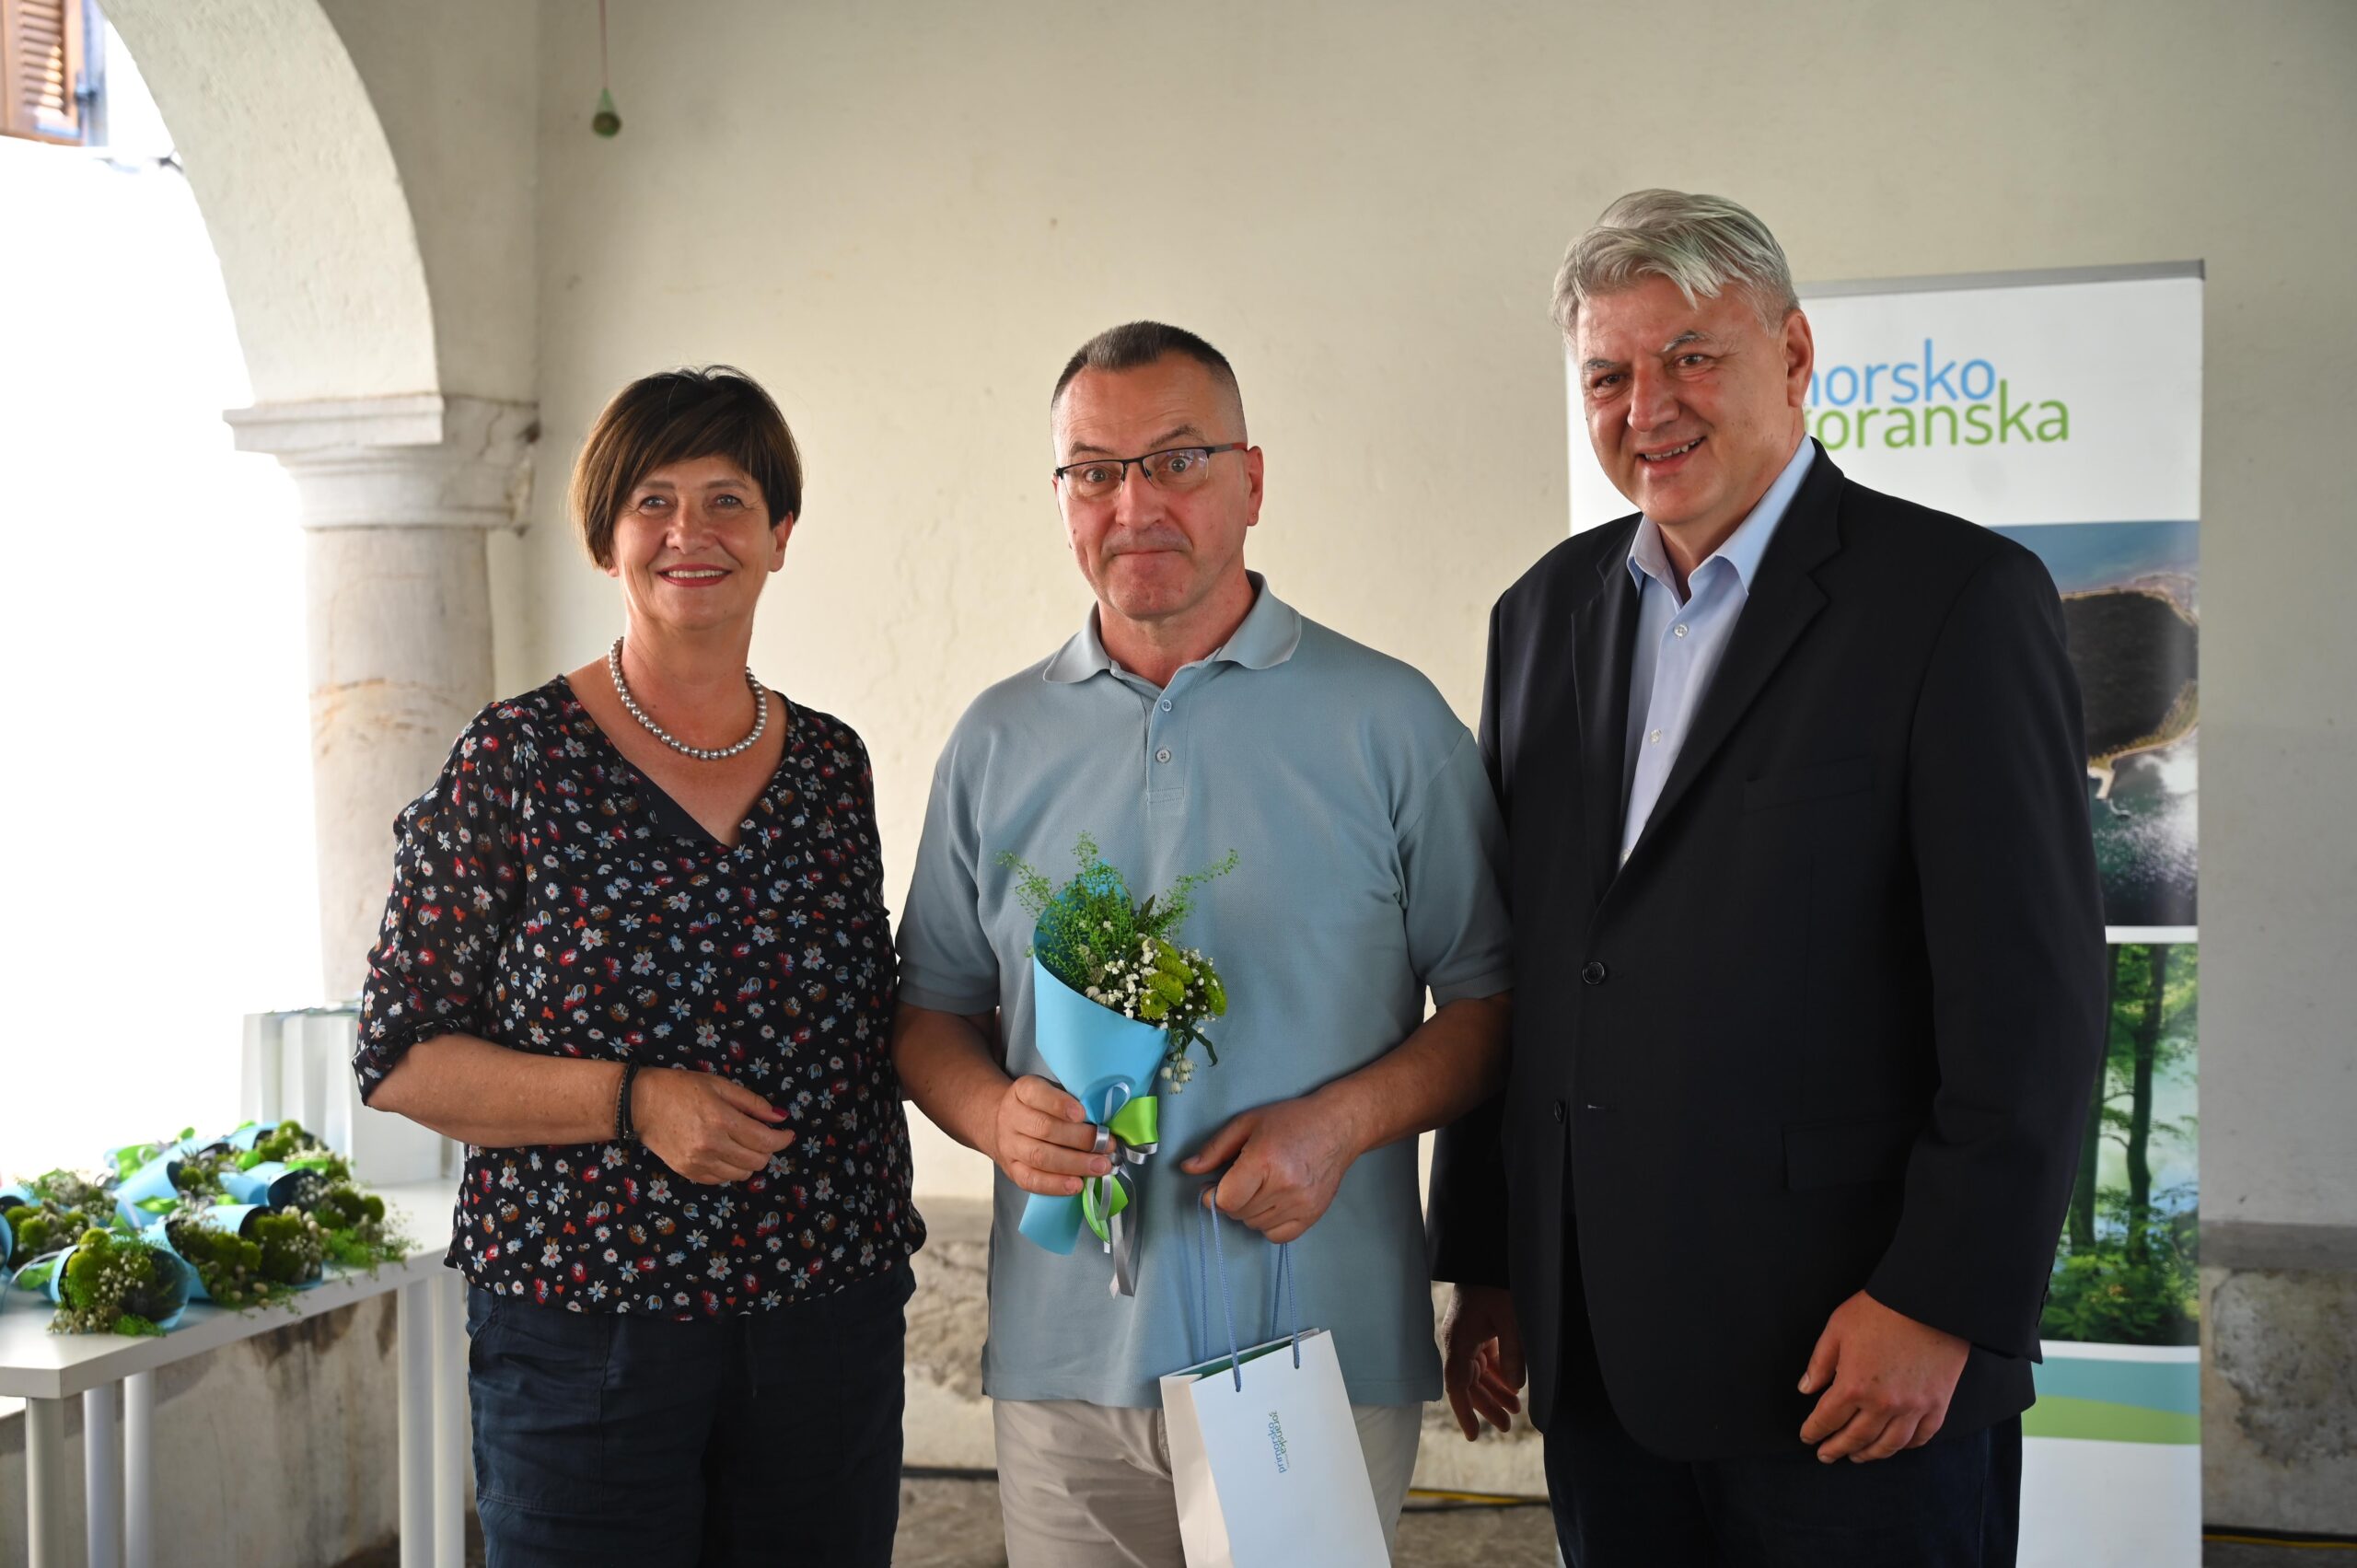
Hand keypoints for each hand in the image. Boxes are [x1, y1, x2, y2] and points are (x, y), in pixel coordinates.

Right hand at [632, 1067, 796, 1184]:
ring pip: (742, 1174)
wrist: (640, 1104)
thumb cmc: (681, 1088)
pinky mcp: (688, 1172)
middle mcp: (712, 1145)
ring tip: (742, 1143)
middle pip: (757, 1161)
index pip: (765, 1141)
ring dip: (750, 1160)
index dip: (782, 1139)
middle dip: (767, 1149)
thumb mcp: (720, 1085)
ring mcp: (699, 1162)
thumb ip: (752, 1103)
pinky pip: (722, 1179)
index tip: (787, 1133)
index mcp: (722, 1120)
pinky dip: (730, 1168)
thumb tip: (780, 1118)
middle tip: (763, 1135)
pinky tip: (725, 1152)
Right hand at [990, 1075, 1111, 1196]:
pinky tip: (1077, 1184)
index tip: (1082, 1114)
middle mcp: (1012, 1117)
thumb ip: (1071, 1101)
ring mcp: (1009, 1146)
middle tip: (1107, 1145)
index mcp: (1022, 1092)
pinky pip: (1031, 1180)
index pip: (1037, 1094)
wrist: (1000, 1123)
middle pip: (1045, 1129)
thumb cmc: (1037, 1107)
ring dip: (1075, 1164)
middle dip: (1080, 1139)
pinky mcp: (1011, 1170)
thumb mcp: (1049, 1092)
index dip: (1059, 1104)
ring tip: (1100, 1166)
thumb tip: (1104, 1121)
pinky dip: (1056, 1185)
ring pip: (1040, 1156)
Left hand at [1179, 1091, 1360, 1243]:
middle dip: (1231, 1199)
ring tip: (1260, 1187)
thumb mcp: (1247, 1123)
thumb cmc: (1290, 1120)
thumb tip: (1187, 1169)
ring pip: (1254, 1225)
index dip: (1213, 1194)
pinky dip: (1269, 1224)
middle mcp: (1284, 1186)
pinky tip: (1273, 1202)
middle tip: (1240, 1180)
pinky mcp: (1313, 1215)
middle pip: (1237, 1213)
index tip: (1215, 1184)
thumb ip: (1215, 1148)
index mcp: (1264, 1160)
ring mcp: (1301, 1203)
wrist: (1338, 1126)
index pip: (1226, 1199)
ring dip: (1249, 1210)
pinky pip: (1276, 1236)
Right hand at [1441, 1284, 1525, 1439]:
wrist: (1484, 1255)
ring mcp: (1466, 1336)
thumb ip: (1513, 1354)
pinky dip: (1497, 1374)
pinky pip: (1483, 1360)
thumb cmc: (1495, 1284)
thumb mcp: (1510, 1319)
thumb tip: (1515, 1387)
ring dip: (1494, 1391)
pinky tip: (1512, 1387)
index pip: (1457, 1386)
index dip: (1465, 1412)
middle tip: (1508, 1427)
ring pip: (1477, 1374)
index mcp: (1459, 1342)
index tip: (1474, 1435)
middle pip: (1469, 1384)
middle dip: (1487, 1406)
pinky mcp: (1475, 1330)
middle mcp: (1458, 1343)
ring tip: (1514, 1410)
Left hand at [1797, 1290, 1969, 1461]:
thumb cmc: (1880, 1310)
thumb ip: (1819, 1363)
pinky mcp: (1937, 1405)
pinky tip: (1894, 1445)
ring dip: (1870, 1454)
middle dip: (1837, 1449)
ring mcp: (1914, 1408)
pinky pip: (1921, 1436)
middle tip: (1826, 1455)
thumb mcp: (1837, 1329)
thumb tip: (1806, 1389)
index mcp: (1853, 1386)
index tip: (1807, 1437)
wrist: (1927, 1301)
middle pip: (1855, 1438)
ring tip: (1857, 1457)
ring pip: (1888, 1444)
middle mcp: (1883, 1405)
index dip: (1814, 1431)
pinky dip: (1905, 1445)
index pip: (1827, 1419)